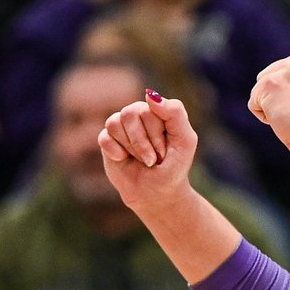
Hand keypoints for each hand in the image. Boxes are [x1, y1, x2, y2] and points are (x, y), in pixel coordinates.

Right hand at [99, 92, 195, 212]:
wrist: (157, 195)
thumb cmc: (174, 168)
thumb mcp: (185, 142)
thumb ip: (175, 113)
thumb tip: (149, 94)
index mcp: (159, 111)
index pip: (152, 108)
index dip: (157, 134)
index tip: (166, 152)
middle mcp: (139, 113)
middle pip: (131, 113)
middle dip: (144, 142)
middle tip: (154, 159)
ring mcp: (122, 126)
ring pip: (115, 122)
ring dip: (132, 148)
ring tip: (142, 160)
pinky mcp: (107, 140)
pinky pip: (104, 138)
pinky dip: (117, 153)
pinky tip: (125, 160)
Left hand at [248, 48, 289, 164]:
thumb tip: (276, 81)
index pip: (284, 70)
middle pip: (269, 76)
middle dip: (280, 97)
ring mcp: (285, 69)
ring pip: (260, 90)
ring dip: (272, 106)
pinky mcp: (269, 84)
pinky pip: (254, 104)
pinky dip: (265, 117)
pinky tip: (285, 119)